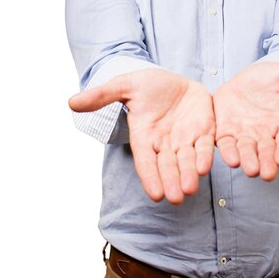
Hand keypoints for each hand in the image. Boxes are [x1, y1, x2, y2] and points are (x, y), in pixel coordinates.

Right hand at [69, 68, 214, 204]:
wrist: (174, 79)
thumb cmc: (147, 85)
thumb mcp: (125, 86)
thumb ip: (102, 95)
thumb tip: (71, 102)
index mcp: (144, 136)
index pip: (145, 160)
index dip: (150, 176)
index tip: (155, 194)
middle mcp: (165, 143)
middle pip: (168, 165)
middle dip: (172, 181)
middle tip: (176, 198)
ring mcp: (185, 138)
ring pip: (187, 160)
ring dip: (190, 174)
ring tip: (191, 188)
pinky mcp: (204, 130)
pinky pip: (206, 145)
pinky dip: (206, 156)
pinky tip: (207, 166)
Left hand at [213, 62, 278, 180]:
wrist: (244, 76)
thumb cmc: (270, 78)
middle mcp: (266, 135)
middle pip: (268, 152)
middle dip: (267, 163)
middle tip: (266, 173)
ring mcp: (246, 135)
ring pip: (247, 152)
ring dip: (247, 161)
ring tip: (249, 168)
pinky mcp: (226, 133)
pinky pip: (226, 145)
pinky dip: (227, 152)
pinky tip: (229, 157)